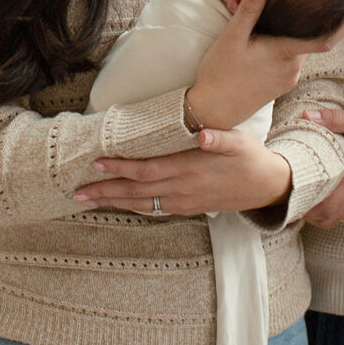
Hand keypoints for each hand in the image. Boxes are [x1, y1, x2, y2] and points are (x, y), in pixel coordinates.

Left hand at [74, 131, 291, 216]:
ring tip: (87, 201)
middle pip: (137, 191)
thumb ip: (221, 139)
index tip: (97, 163)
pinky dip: (132, 207)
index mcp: (191, 170)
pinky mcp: (188, 207)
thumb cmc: (251, 158)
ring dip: (113, 202)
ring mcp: (184, 202)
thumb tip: (203, 135)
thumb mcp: (241, 142)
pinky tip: (119, 204)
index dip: (121, 167)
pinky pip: (154, 209)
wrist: (267, 187)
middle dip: (105, 191)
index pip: (148, 170)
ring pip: (141, 203)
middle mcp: (183, 189)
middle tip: (76, 192)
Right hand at [185, 0, 343, 130]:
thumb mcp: (231, 38)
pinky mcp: (281, 84)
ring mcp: (288, 78)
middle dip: (314, 20)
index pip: (325, 40)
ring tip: (289, 10)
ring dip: (297, 32)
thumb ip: (248, 12)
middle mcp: (292, 67)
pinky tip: (275, 33)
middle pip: (311, 38)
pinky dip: (288, 44)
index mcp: (284, 53)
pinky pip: (291, 58)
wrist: (212, 109)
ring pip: (299, 48)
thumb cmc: (219, 73)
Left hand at [301, 107, 343, 229]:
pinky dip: (333, 206)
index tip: (294, 192)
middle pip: (328, 219)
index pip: (326, 207)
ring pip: (336, 218)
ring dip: (320, 211)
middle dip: (309, 211)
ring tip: (309, 192)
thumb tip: (306, 116)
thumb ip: (332, 119)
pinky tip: (327, 190)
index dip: (307, 205)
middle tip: (297, 194)